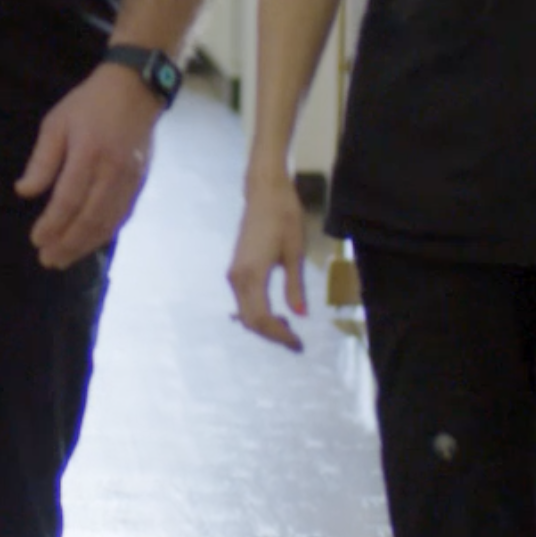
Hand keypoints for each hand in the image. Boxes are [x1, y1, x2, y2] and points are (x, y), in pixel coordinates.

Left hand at [15, 63, 160, 269]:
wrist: (135, 89)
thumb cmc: (89, 104)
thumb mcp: (57, 122)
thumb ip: (42, 160)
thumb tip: (24, 192)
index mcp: (88, 153)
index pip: (69, 199)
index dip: (52, 224)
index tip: (36, 240)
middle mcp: (112, 171)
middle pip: (90, 218)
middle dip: (67, 243)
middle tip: (48, 260)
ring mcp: (130, 179)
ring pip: (108, 222)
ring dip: (85, 245)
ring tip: (64, 259)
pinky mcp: (140, 182)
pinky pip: (122, 215)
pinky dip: (105, 234)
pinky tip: (90, 243)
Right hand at [227, 174, 310, 351]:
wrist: (265, 192)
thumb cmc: (284, 217)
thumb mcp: (295, 252)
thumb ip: (295, 286)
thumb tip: (300, 314)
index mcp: (252, 275)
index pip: (262, 318)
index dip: (279, 335)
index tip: (298, 344)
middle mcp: (238, 277)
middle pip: (250, 319)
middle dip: (271, 334)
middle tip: (296, 340)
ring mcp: (234, 273)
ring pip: (245, 311)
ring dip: (264, 324)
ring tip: (289, 326)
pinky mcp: (236, 268)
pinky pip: (243, 300)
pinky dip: (258, 312)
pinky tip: (276, 312)